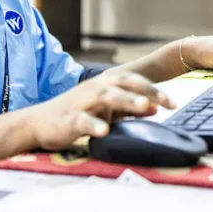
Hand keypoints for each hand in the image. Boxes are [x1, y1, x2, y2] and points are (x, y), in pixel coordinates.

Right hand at [28, 70, 174, 150]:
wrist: (38, 122)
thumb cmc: (77, 114)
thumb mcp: (106, 110)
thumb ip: (129, 108)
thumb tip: (155, 107)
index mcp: (105, 84)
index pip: (134, 80)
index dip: (155, 89)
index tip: (174, 103)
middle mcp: (94, 88)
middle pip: (124, 83)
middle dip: (147, 91)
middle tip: (168, 103)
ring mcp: (80, 101)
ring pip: (106, 96)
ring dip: (126, 100)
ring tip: (144, 107)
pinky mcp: (67, 118)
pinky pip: (82, 120)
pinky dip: (94, 124)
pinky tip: (104, 131)